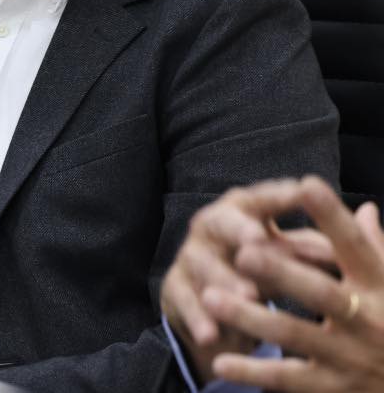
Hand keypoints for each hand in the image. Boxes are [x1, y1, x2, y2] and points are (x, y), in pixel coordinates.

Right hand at [160, 178, 333, 380]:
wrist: (213, 302)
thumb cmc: (260, 268)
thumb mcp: (285, 255)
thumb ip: (312, 247)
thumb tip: (352, 241)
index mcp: (241, 210)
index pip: (260, 198)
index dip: (279, 196)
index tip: (302, 192)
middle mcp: (211, 227)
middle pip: (221, 221)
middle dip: (238, 229)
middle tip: (257, 239)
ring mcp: (190, 256)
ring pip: (203, 264)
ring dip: (224, 280)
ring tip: (248, 296)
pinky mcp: (175, 288)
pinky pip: (185, 302)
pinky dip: (198, 319)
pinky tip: (212, 335)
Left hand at [205, 178, 383, 392]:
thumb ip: (375, 248)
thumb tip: (365, 207)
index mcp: (381, 287)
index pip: (357, 246)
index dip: (334, 218)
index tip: (307, 185)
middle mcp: (368, 320)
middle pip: (322, 293)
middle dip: (282, 273)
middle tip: (241, 252)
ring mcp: (350, 357)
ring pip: (295, 334)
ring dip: (252, 317)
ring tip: (211, 298)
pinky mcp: (334, 388)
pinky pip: (288, 380)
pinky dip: (253, 372)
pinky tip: (219, 362)